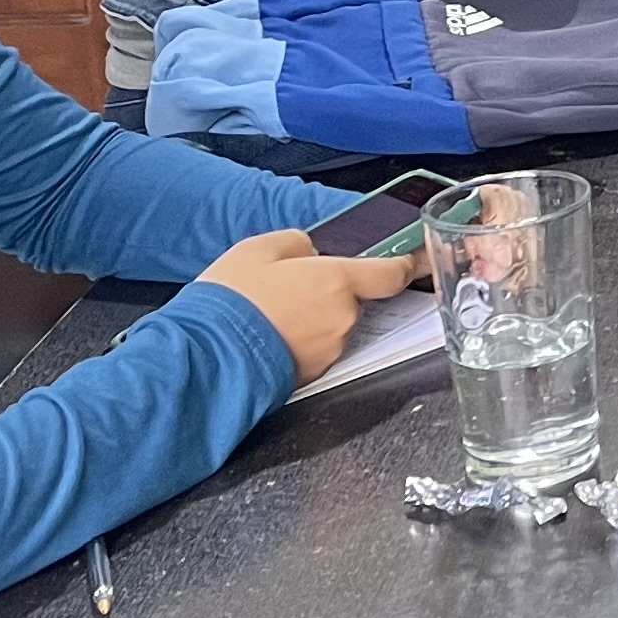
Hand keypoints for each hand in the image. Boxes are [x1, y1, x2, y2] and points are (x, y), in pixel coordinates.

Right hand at [197, 230, 419, 386]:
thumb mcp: (257, 249)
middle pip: (352, 299)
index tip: (411, 261)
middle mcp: (342, 317)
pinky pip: (315, 347)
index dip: (403, 265)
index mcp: (337, 281)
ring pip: (332, 324)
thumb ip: (295, 243)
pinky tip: (269, 333)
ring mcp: (330, 349)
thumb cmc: (231, 303)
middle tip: (290, 287)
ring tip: (270, 312)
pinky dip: (300, 340)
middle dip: (329, 292)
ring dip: (312, 317)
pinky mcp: (313, 373)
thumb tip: (308, 251)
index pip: (391, 273)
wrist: (207, 358)